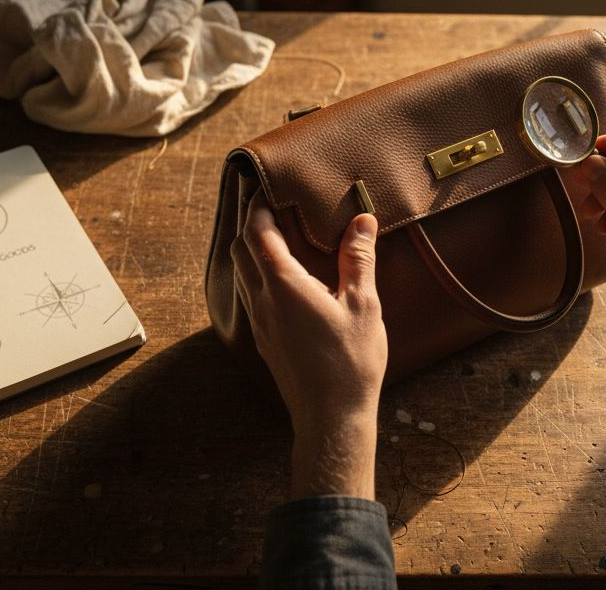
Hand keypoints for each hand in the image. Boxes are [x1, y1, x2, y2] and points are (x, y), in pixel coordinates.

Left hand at [231, 191, 387, 497]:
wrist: (330, 418)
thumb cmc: (350, 363)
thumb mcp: (363, 305)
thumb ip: (358, 259)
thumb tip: (362, 221)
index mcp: (284, 286)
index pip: (258, 233)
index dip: (259, 206)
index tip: (269, 186)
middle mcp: (263, 301)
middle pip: (242, 249)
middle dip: (251, 221)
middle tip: (268, 202)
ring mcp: (260, 322)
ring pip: (242, 272)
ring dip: (251, 247)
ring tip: (273, 232)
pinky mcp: (265, 339)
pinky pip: (250, 294)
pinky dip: (257, 272)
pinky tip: (279, 275)